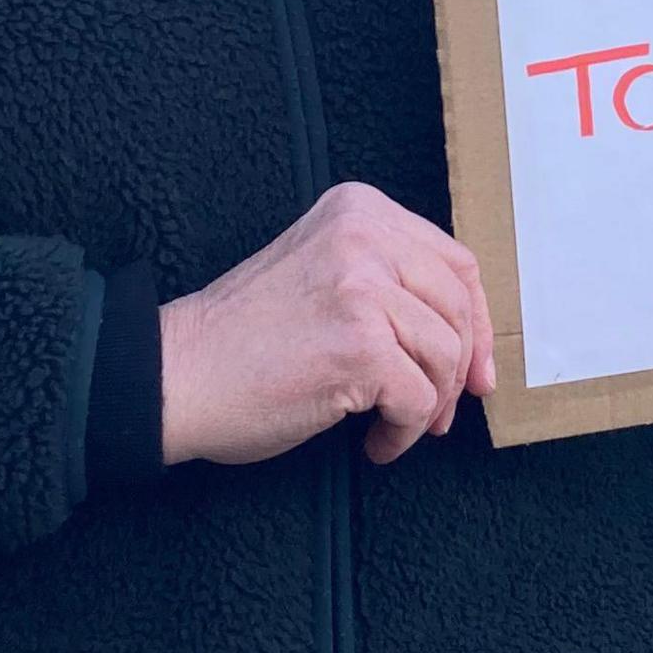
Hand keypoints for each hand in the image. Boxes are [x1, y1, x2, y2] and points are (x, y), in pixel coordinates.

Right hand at [159, 182, 495, 467]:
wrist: (177, 374)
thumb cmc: (246, 339)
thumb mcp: (323, 271)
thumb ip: (388, 279)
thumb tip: (470, 338)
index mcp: (360, 209)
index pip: (455, 261)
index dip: (475, 321)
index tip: (475, 371)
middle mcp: (365, 236)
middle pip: (459, 307)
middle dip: (459, 370)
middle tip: (440, 414)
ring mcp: (363, 288)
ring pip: (445, 356)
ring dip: (428, 406)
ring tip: (390, 426)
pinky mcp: (359, 346)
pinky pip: (419, 400)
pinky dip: (402, 433)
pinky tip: (371, 443)